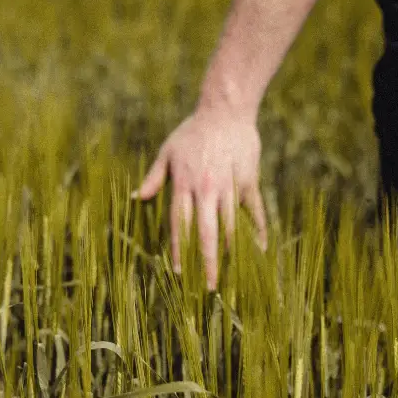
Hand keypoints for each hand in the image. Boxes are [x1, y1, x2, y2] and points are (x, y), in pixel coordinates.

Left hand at [136, 105, 267, 288]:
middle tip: (209, 287)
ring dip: (231, 252)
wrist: (226, 111)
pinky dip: (258, 231)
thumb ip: (154, 178)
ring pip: (231, 226)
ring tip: (232, 275)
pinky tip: (260, 250)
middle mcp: (206, 190)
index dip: (179, 250)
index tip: (180, 273)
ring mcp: (229, 186)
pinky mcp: (248, 181)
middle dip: (207, 262)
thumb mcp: (167, 152)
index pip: (180, 225)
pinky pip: (254, 211)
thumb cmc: (193, 132)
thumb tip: (137, 197)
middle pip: (206, 233)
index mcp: (184, 185)